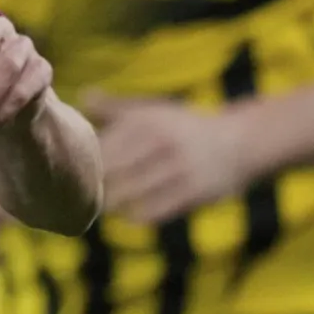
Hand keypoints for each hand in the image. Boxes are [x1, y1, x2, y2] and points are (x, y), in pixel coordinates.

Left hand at [87, 90, 248, 224]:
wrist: (240, 142)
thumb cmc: (184, 127)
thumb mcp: (152, 111)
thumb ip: (115, 108)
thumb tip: (81, 96)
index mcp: (144, 121)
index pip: (100, 147)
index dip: (82, 164)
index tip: (72, 174)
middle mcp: (159, 141)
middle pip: (110, 171)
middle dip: (93, 186)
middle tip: (78, 197)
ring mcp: (177, 168)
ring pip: (129, 193)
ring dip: (111, 204)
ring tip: (99, 208)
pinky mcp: (194, 192)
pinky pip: (155, 211)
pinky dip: (136, 216)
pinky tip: (129, 215)